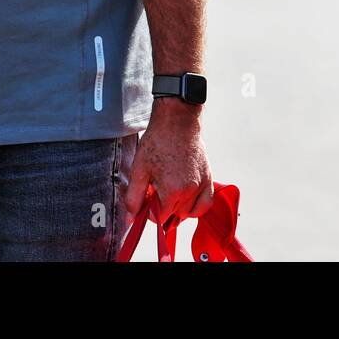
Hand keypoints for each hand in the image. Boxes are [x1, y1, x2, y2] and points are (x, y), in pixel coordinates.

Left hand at [124, 99, 212, 225]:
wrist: (177, 121)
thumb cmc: (159, 141)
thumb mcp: (139, 169)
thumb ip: (134, 197)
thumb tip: (131, 218)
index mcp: (172, 191)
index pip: (161, 217)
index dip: (150, 212)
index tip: (148, 199)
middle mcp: (190, 191)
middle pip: (175, 216)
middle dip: (164, 208)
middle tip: (156, 192)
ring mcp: (201, 184)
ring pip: (190, 212)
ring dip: (179, 208)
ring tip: (170, 194)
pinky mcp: (208, 177)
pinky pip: (206, 203)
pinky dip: (197, 206)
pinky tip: (187, 198)